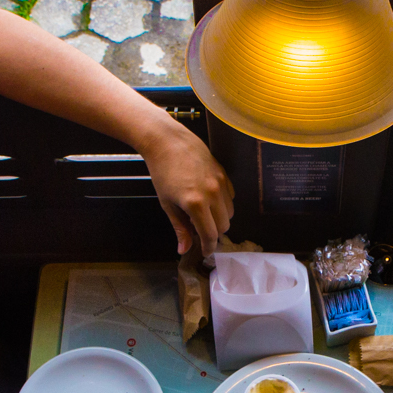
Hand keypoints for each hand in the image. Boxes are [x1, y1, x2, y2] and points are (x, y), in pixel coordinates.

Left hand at [139, 120, 234, 256]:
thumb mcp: (167, 204)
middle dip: (213, 233)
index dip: (209, 247)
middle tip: (199, 230)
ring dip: (219, 218)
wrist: (167, 141)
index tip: (205, 252)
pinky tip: (209, 199)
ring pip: (229, 212)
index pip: (210, 235)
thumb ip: (179, 228)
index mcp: (195, 204)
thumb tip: (184, 249)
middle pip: (223, 226)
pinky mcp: (224, 174)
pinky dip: (223, 204)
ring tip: (203, 213)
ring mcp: (220, 183)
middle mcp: (212, 194)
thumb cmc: (162, 172)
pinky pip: (231, 197)